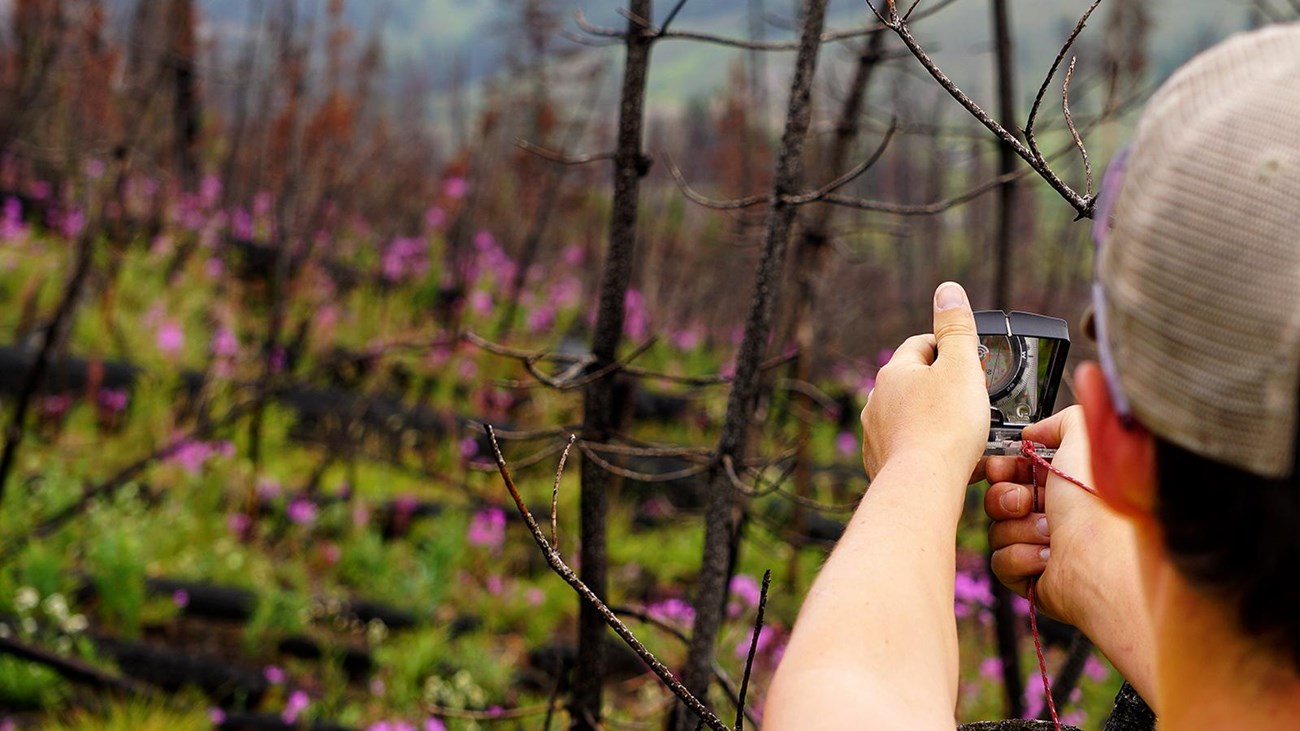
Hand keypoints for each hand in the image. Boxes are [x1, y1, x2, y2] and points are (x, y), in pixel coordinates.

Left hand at [861, 282, 988, 483]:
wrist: (923, 485)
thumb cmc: (945, 427)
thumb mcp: (960, 367)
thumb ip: (956, 327)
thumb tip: (947, 291)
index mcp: (894, 372)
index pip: (922, 345)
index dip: (950, 348)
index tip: (972, 361)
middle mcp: (877, 400)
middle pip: (915, 381)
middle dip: (943, 386)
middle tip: (973, 398)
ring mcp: (876, 433)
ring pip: (910, 415)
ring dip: (934, 418)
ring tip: (965, 431)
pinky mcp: (880, 463)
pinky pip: (908, 447)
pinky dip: (927, 448)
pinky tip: (949, 458)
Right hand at [984, 405, 1132, 628]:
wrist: (1102, 563)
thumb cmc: (1099, 507)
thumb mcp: (1085, 440)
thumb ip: (1062, 420)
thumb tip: (1035, 431)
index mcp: (1064, 486)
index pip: (1016, 472)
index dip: (1003, 468)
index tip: (1001, 467)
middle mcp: (1055, 515)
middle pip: (999, 499)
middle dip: (1006, 498)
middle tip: (1025, 501)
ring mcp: (1042, 546)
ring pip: (997, 530)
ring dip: (1019, 529)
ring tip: (1049, 534)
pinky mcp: (1031, 576)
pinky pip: (1000, 561)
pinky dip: (1021, 557)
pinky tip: (1047, 557)